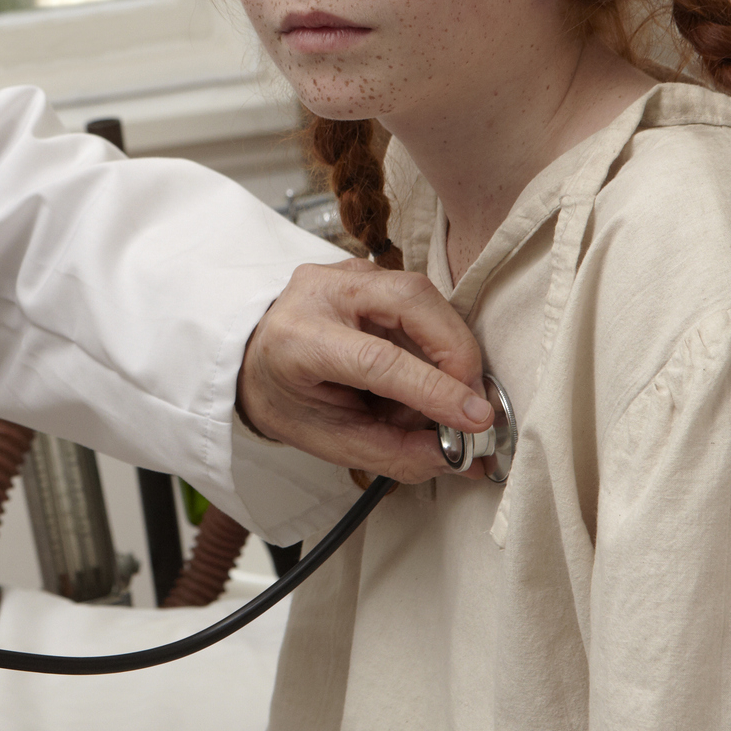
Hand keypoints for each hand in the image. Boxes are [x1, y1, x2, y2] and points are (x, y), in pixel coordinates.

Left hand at [237, 259, 489, 483]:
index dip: (434, 388)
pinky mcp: (367, 271)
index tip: (475, 418)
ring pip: (423, 296)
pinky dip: (435, 342)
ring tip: (430, 399)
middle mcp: (320, 292)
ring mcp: (344, 272)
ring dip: (446, 352)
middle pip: (411, 301)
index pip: (378, 359)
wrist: (255, 362)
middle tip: (472, 404)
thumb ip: (394, 452)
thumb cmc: (288, 401)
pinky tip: (419, 374)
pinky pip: (420, 301)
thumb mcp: (329, 440)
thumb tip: (461, 459)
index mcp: (296, 339)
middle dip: (456, 353)